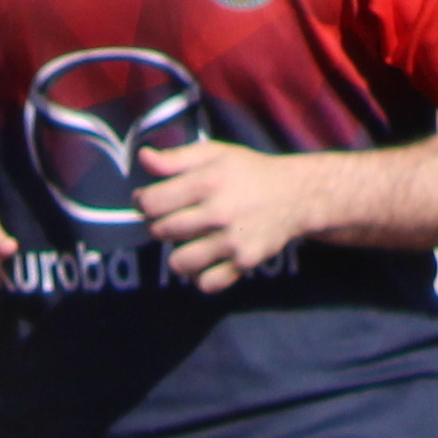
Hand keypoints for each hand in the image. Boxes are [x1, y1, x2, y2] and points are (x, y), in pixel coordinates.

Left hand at [135, 138, 310, 291]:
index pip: (152, 203)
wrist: (295, 195)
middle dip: (161, 227)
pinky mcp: (244, 262)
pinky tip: (206, 260)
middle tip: (176, 219)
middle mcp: (219, 212)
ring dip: (178, 255)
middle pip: (162, 232)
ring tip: (190, 242)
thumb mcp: (215, 154)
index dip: (144, 203)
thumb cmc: (248, 172)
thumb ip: (176, 157)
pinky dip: (201, 276)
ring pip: (179, 262)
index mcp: (208, 181)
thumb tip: (142, 158)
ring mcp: (232, 240)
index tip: (152, 202)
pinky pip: (206, 283)